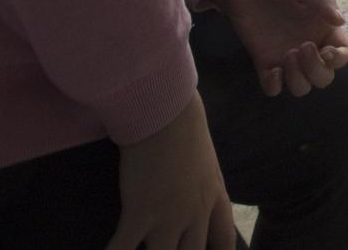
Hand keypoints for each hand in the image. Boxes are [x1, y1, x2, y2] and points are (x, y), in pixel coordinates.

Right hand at [104, 92, 234, 249]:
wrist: (165, 110)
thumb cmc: (183, 127)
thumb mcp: (205, 161)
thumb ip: (204, 185)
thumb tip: (195, 194)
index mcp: (214, 198)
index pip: (224, 241)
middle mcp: (195, 214)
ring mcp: (168, 217)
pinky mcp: (140, 213)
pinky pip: (123, 249)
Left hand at [214, 0, 347, 96]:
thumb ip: (322, 1)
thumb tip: (341, 21)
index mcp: (324, 30)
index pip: (342, 55)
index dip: (338, 59)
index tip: (325, 51)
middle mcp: (309, 48)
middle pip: (324, 78)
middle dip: (316, 70)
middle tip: (301, 48)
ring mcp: (287, 58)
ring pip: (302, 87)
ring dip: (298, 79)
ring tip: (287, 55)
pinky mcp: (265, 62)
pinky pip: (273, 88)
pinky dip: (274, 86)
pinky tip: (271, 70)